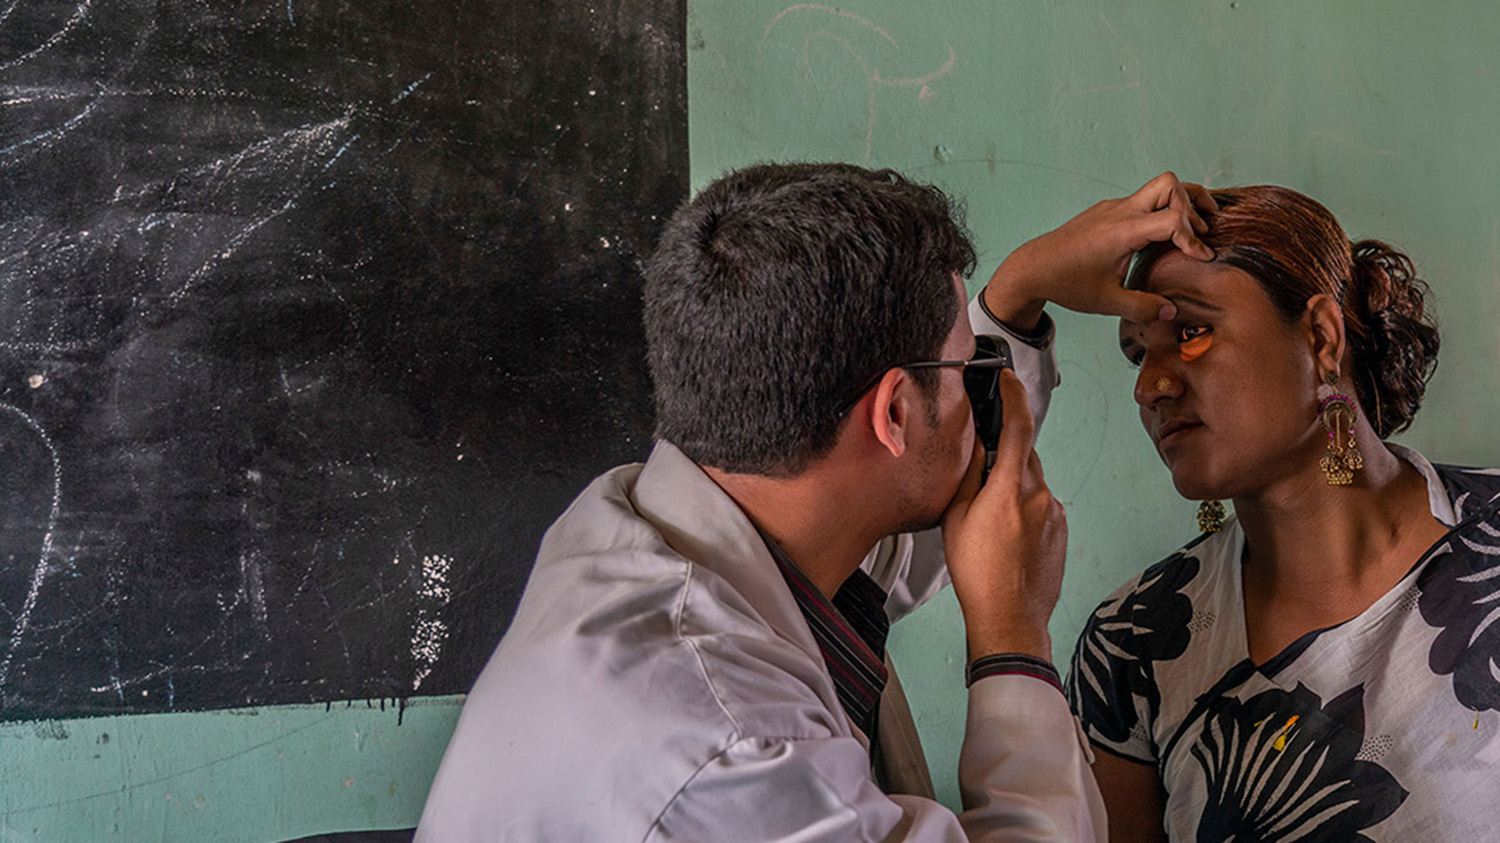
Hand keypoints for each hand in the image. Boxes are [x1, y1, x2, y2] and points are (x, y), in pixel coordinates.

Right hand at [941, 369, 1067, 660]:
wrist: (1011, 618)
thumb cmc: (977, 574)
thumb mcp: (956, 519)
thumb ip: (970, 475)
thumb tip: (976, 442)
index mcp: (1010, 488)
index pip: (1019, 426)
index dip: (1013, 396)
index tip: (1007, 379)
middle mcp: (1041, 495)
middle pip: (1026, 456)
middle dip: (1006, 455)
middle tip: (981, 475)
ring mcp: (1056, 514)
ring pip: (1034, 483)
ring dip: (1014, 487)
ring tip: (991, 520)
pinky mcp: (1062, 531)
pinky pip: (1043, 506)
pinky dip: (1026, 509)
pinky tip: (1007, 536)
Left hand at [983, 171, 1216, 330]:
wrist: (1033, 268)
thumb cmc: (1067, 283)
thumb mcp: (1107, 302)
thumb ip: (1142, 307)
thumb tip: (1172, 311)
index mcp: (1122, 231)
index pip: (1172, 220)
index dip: (1193, 239)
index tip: (1203, 258)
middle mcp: (1119, 212)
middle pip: (1168, 184)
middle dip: (1193, 203)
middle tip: (1207, 228)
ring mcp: (1113, 207)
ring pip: (1157, 187)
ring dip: (1180, 202)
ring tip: (1199, 224)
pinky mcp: (1108, 211)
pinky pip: (1142, 200)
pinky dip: (1162, 210)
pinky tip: (1167, 233)